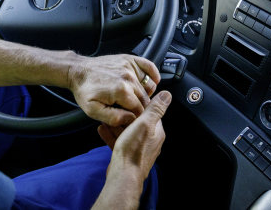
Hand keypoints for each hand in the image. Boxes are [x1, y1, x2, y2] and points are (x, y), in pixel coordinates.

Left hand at [67, 54, 160, 125]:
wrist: (78, 71)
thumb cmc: (85, 90)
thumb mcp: (93, 111)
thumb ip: (113, 118)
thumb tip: (131, 118)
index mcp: (121, 91)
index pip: (139, 110)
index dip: (135, 116)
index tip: (129, 116)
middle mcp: (128, 78)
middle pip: (144, 99)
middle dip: (139, 106)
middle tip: (129, 108)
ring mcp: (129, 67)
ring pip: (148, 86)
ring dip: (145, 93)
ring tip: (135, 97)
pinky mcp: (129, 60)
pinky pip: (149, 66)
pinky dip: (153, 74)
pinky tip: (152, 81)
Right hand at [92, 91, 170, 209]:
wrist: (123, 174)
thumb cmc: (133, 150)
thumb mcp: (144, 123)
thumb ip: (155, 109)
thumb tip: (167, 95)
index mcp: (157, 131)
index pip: (151, 112)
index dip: (140, 104)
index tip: (130, 98)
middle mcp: (150, 140)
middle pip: (137, 122)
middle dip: (126, 115)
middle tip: (115, 107)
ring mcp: (139, 148)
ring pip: (127, 132)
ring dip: (117, 124)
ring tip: (106, 117)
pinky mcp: (128, 155)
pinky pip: (119, 142)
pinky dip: (112, 135)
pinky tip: (103, 130)